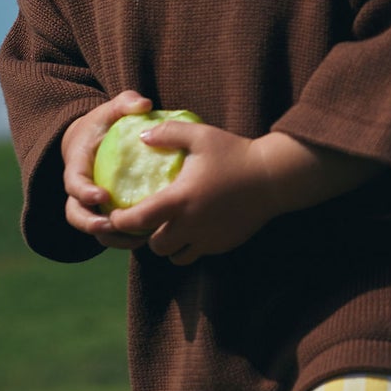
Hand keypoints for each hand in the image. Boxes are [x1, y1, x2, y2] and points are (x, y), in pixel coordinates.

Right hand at [62, 91, 159, 249]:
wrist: (95, 141)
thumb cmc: (104, 125)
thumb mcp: (111, 110)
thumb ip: (125, 103)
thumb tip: (144, 104)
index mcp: (77, 166)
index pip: (73, 183)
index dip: (84, 192)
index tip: (101, 195)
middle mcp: (79, 190)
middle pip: (75, 214)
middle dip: (90, 223)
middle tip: (111, 226)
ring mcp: (90, 205)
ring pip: (92, 228)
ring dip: (110, 237)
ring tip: (135, 238)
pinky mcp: (104, 213)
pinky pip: (110, 232)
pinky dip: (123, 238)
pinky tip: (147, 237)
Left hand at [102, 122, 376, 265]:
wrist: (273, 177)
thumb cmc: (235, 153)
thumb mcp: (201, 135)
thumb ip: (168, 133)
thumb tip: (141, 136)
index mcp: (180, 199)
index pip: (138, 221)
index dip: (121, 222)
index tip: (117, 214)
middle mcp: (191, 225)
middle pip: (155, 246)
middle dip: (147, 237)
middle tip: (147, 223)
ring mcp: (209, 238)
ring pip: (176, 256)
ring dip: (169, 246)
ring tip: (170, 229)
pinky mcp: (223, 244)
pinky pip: (199, 253)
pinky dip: (191, 246)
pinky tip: (195, 229)